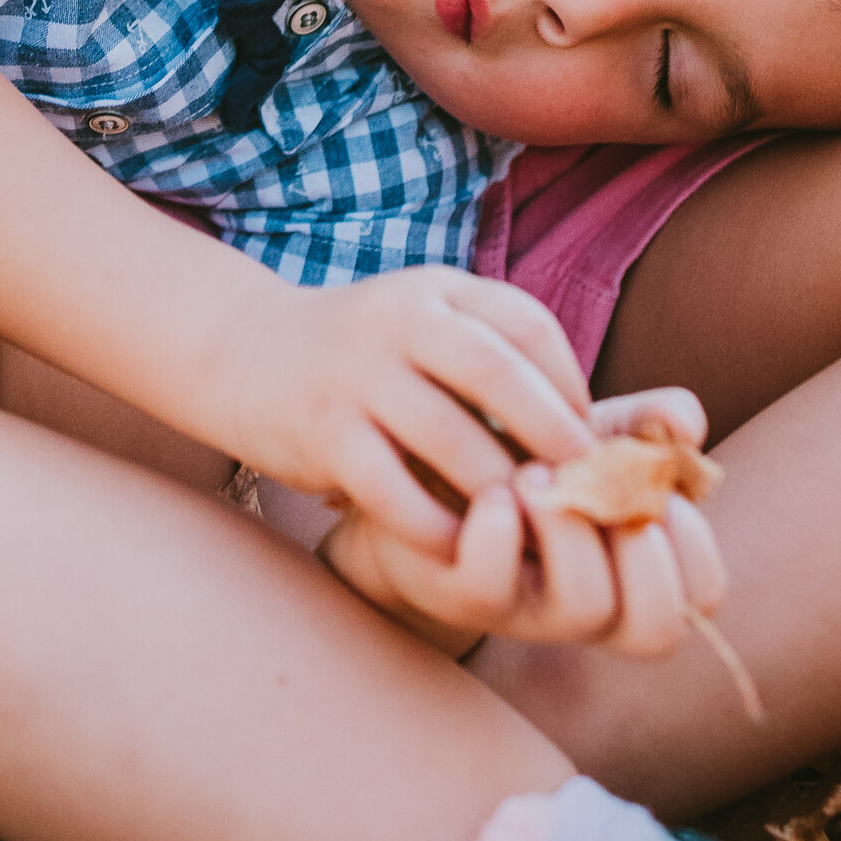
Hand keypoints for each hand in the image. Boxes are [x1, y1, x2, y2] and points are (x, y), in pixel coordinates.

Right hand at [192, 263, 598, 544]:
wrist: (250, 356)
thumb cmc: (366, 356)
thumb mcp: (427, 323)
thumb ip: (492, 352)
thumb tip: (587, 425)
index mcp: (438, 292)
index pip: (527, 325)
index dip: (569, 383)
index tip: (590, 437)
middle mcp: (398, 321)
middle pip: (494, 371)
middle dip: (549, 432)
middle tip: (583, 485)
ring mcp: (356, 374)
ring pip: (445, 434)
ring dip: (496, 487)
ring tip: (528, 525)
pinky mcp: (321, 430)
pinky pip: (389, 486)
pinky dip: (430, 523)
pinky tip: (458, 548)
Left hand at [320, 391, 727, 660]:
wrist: (424, 473)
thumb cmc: (529, 455)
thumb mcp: (592, 431)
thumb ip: (647, 421)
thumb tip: (685, 422)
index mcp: (633, 572)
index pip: (703, 596)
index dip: (694, 544)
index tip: (660, 486)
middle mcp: (589, 606)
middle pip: (657, 628)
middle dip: (644, 551)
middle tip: (602, 484)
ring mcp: (526, 611)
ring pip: (584, 606)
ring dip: (571, 528)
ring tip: (534, 474)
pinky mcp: (461, 596)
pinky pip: (491, 587)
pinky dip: (498, 533)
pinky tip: (492, 493)